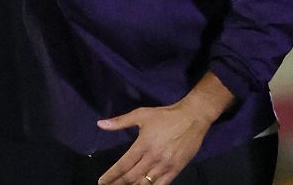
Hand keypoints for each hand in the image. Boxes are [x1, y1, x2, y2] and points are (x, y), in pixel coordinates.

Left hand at [96, 73, 232, 184]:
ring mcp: (165, 166)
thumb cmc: (164, 116)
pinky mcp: (176, 169)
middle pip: (132, 177)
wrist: (192, 118)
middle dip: (118, 184)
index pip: (123, 166)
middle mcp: (153, 158)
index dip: (111, 176)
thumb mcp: (140, 115)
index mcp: (142, 145)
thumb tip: (100, 124)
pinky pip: (162, 184)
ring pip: (146, 183)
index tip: (102, 182)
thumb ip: (120, 122)